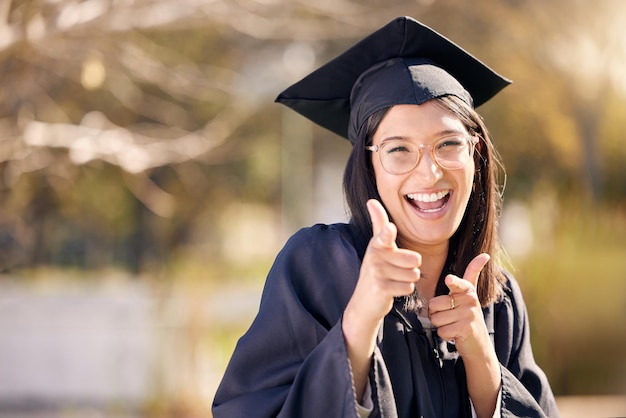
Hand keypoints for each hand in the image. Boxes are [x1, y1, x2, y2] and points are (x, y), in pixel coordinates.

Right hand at [346, 199, 421, 324]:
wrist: (365, 301)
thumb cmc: (377, 270)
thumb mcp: (377, 246)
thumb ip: (378, 223)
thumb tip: (371, 200)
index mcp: (376, 243)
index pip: (384, 235)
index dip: (388, 233)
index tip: (389, 229)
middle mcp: (375, 256)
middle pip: (415, 259)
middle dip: (411, 268)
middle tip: (395, 271)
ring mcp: (377, 272)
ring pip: (414, 274)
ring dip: (408, 280)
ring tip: (393, 281)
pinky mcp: (381, 288)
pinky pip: (409, 287)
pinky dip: (404, 290)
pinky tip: (392, 290)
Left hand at [428, 253, 492, 359]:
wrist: (479, 344)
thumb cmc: (467, 316)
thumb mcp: (469, 294)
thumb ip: (472, 274)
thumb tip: (485, 255)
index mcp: (468, 291)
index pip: (458, 284)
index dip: (452, 282)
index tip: (449, 279)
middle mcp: (470, 301)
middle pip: (434, 304)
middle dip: (436, 313)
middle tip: (450, 317)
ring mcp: (469, 315)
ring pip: (436, 318)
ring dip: (440, 325)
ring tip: (453, 325)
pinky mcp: (466, 329)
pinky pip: (441, 331)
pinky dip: (444, 335)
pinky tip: (455, 334)